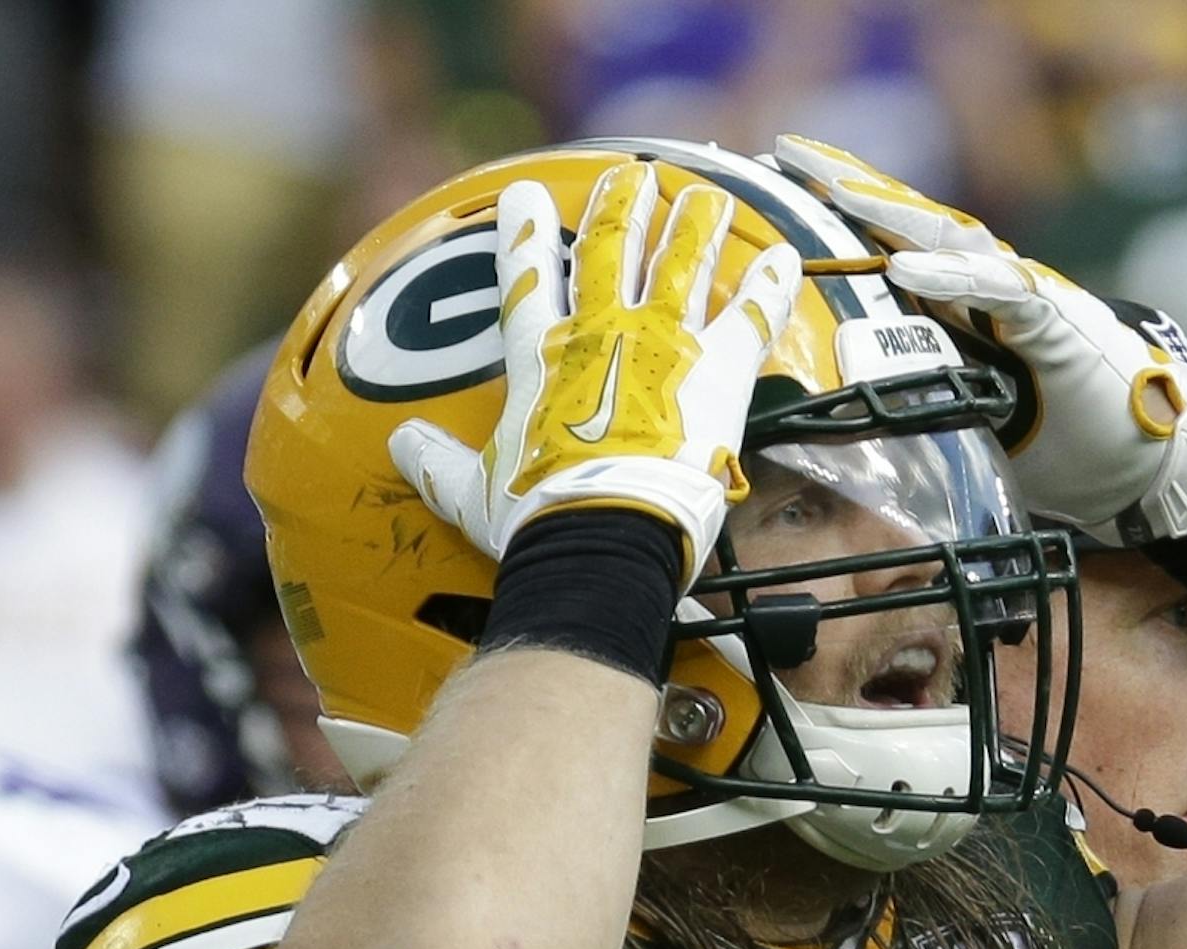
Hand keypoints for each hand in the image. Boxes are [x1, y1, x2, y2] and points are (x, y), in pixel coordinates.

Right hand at [391, 161, 801, 584]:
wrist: (603, 536)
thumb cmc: (536, 522)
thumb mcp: (472, 494)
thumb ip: (438, 464)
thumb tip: (402, 446)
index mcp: (543, 358)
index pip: (529, 277)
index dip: (526, 232)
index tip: (525, 196)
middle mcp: (604, 332)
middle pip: (615, 248)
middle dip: (622, 206)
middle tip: (631, 175)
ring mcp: (664, 344)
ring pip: (683, 263)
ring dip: (695, 226)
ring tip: (705, 197)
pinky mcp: (718, 371)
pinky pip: (751, 315)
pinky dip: (769, 285)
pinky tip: (784, 257)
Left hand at [775, 134, 1186, 539]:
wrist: (1156, 463)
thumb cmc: (1077, 444)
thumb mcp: (987, 421)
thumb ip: (942, 393)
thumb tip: (877, 401)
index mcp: (979, 308)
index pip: (904, 249)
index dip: (850, 217)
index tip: (790, 191)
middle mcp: (1000, 288)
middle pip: (915, 224)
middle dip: (853, 185)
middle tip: (788, 150)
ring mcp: (1030, 298)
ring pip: (950, 239)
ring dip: (889, 212)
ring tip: (832, 186)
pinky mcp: (1058, 324)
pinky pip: (997, 290)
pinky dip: (950, 278)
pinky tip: (904, 265)